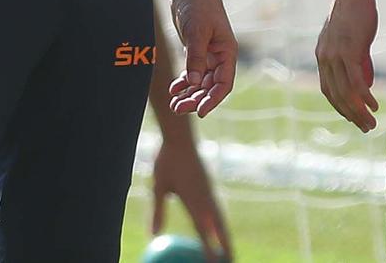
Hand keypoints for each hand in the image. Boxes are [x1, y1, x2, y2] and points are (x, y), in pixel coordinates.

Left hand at [150, 133, 232, 260]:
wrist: (181, 137)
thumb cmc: (166, 160)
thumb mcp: (158, 186)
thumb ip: (158, 211)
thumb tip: (153, 236)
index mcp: (194, 199)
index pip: (203, 230)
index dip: (209, 248)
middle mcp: (206, 197)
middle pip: (219, 228)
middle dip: (226, 246)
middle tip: (232, 262)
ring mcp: (210, 191)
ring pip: (221, 219)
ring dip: (226, 236)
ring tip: (230, 251)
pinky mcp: (209, 186)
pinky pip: (217, 209)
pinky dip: (221, 223)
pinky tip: (219, 228)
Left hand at [167, 0, 237, 117]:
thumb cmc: (198, 6)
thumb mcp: (197, 32)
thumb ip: (195, 58)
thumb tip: (195, 83)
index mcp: (227, 52)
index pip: (224, 83)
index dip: (214, 99)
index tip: (201, 112)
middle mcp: (219, 56)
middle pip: (211, 86)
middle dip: (197, 99)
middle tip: (179, 108)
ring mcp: (208, 54)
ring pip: (201, 82)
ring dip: (189, 94)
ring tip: (175, 104)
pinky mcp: (196, 51)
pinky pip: (193, 73)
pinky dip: (184, 82)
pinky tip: (174, 89)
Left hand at [315, 0, 378, 131]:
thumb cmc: (355, 12)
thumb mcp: (351, 39)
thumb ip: (355, 59)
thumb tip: (364, 81)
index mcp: (322, 56)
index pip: (328, 89)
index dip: (340, 106)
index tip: (354, 117)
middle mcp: (325, 59)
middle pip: (336, 96)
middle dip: (351, 115)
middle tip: (366, 127)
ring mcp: (335, 56)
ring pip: (346, 93)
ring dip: (359, 111)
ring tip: (371, 123)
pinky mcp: (348, 52)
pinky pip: (356, 82)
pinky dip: (364, 97)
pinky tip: (374, 106)